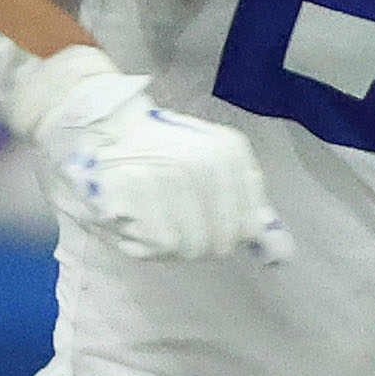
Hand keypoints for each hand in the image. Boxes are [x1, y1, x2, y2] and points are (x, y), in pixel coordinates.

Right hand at [16, 45, 290, 262]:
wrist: (91, 119)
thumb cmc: (149, 149)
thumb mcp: (210, 167)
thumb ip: (246, 211)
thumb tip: (283, 256)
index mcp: (231, 153)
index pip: (242, 228)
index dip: (217, 231)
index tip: (190, 211)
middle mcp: (208, 162)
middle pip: (215, 243)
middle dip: (188, 237)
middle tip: (161, 207)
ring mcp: (173, 176)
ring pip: (184, 247)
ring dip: (159, 238)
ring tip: (143, 206)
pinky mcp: (139, 189)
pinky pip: (154, 246)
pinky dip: (135, 238)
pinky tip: (126, 211)